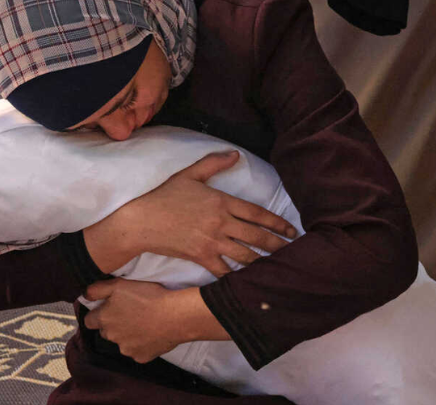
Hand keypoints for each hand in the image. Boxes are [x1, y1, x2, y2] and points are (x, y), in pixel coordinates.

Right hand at [84, 151, 295, 276]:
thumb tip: (236, 154)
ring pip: (246, 255)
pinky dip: (240, 277)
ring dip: (265, 262)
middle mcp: (221, 223)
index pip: (258, 213)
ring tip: (279, 267)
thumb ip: (214, 163)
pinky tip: (252, 281)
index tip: (290, 230)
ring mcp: (212, 242)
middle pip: (258, 236)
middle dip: (278, 245)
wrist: (141, 222)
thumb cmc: (164, 196)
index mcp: (221, 201)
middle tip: (294, 251)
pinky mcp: (201, 257)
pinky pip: (226, 270)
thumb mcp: (189, 174)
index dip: (278, 222)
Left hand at [84, 279, 228, 362]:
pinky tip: (151, 332)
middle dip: (113, 324)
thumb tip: (84, 295)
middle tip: (129, 313)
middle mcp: (111, 337)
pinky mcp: (140, 357)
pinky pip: (137, 351)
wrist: (175, 315)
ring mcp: (126, 349)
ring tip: (143, 322)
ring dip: (128, 334)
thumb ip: (97, 289)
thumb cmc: (148, 296)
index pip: (90, 321)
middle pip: (106, 332)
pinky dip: (142, 344)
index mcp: (104, 319)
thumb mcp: (120, 284)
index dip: (99, 313)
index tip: (110, 308)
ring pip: (121, 342)